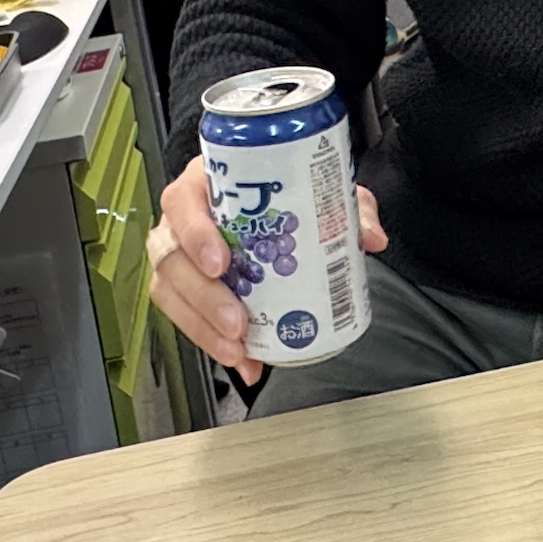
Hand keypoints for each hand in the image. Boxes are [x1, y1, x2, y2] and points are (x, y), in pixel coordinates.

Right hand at [148, 156, 387, 381]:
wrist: (276, 206)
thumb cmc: (284, 191)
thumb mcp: (321, 189)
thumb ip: (349, 207)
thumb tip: (370, 237)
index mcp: (206, 182)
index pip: (182, 202)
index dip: (195, 234)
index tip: (221, 262)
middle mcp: (183, 218)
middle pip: (172, 259)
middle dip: (204, 297)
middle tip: (238, 321)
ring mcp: (179, 254)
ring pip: (171, 292)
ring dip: (203, 327)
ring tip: (238, 347)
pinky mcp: (184, 288)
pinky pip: (184, 317)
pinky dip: (211, 342)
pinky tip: (242, 359)